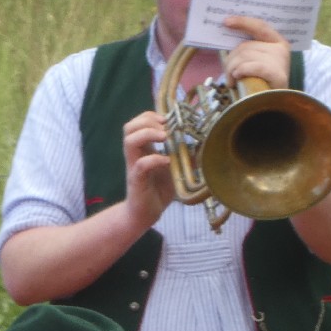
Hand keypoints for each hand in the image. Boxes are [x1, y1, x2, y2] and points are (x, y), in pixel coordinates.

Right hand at [122, 109, 175, 228]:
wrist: (145, 213)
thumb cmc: (158, 190)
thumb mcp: (174, 169)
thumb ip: (183, 156)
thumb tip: (200, 145)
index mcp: (143, 149)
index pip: (138, 123)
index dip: (151, 116)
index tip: (168, 121)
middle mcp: (135, 155)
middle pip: (129, 127)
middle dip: (147, 121)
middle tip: (164, 128)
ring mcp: (134, 166)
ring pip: (129, 141)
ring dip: (148, 134)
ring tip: (163, 138)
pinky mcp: (136, 180)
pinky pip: (141, 164)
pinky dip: (155, 159)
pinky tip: (167, 161)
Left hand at [221, 16, 289, 90]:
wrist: (273, 103)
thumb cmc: (261, 81)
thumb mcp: (255, 61)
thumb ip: (247, 49)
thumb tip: (228, 36)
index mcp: (277, 41)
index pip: (259, 26)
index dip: (242, 22)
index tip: (226, 21)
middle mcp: (280, 48)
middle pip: (245, 46)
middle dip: (230, 60)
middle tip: (228, 73)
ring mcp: (280, 60)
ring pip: (244, 57)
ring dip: (232, 70)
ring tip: (232, 80)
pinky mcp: (277, 74)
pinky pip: (250, 67)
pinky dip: (240, 72)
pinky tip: (237, 79)